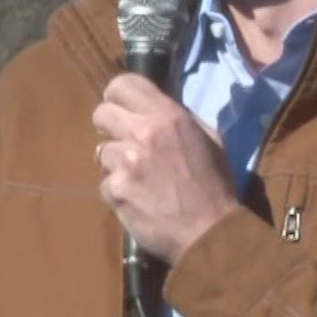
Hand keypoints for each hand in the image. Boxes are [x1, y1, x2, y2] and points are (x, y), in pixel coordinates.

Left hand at [91, 73, 239, 265]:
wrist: (209, 233)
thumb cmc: (215, 186)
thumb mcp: (209, 139)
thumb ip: (180, 119)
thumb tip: (157, 108)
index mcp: (168, 115)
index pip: (123, 84)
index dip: (118, 95)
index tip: (122, 108)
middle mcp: (142, 132)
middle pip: (101, 113)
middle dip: (109, 127)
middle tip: (125, 143)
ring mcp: (126, 162)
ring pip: (101, 152)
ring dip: (116, 164)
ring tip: (139, 179)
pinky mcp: (116, 190)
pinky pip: (105, 184)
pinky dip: (118, 193)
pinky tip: (138, 201)